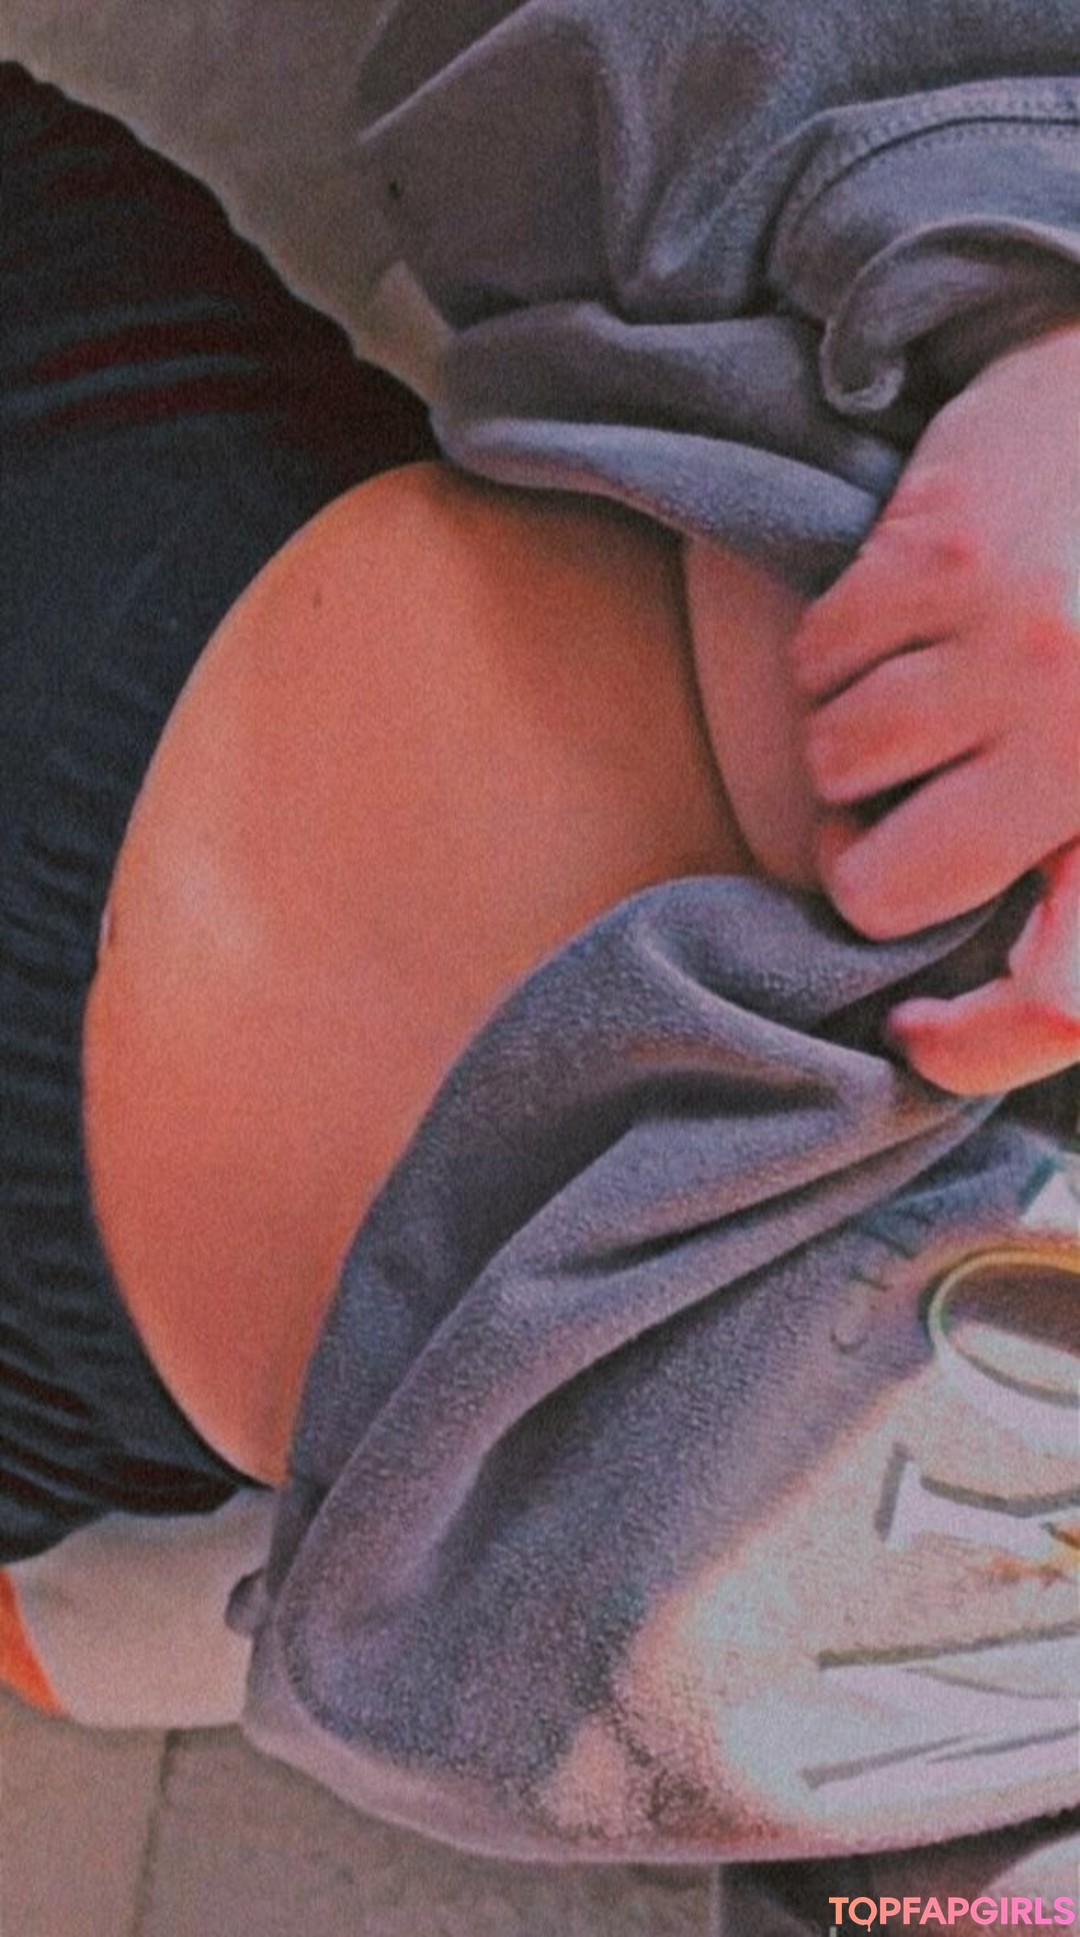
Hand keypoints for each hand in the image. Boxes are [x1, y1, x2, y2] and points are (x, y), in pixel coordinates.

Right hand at [790, 325, 1079, 1092]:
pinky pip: (814, 663)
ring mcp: (1014, 641)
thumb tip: (985, 1012)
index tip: (919, 1032)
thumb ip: (1078, 872)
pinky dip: (836, 652)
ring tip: (926, 689)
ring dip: (853, 744)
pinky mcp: (941, 552)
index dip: (974, 1051)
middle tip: (899, 817)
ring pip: (833, 767)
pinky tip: (910, 615)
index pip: (1062, 998)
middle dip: (865, 863)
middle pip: (887, 891)